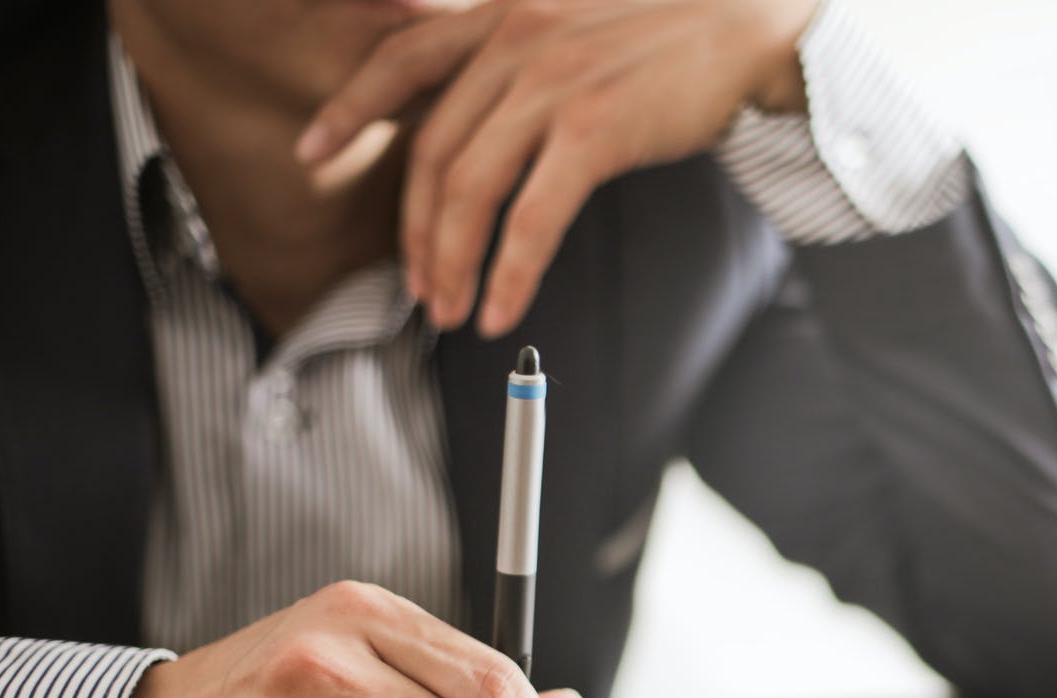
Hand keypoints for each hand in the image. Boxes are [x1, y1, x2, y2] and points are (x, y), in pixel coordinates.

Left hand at [295, 0, 818, 338]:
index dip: (350, 107)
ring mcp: (550, 86)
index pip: (401, 58)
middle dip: (417, 231)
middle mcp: (514, 41)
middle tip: (419, 285)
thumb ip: (522, 54)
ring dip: (454, 263)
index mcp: (502, 14)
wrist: (744, 23)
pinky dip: (509, 273)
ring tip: (454, 309)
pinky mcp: (593, 130)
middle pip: (434, 151)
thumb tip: (487, 112)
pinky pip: (532, 218)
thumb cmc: (670, 32)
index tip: (311, 149)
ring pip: (470, 191)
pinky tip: (502, 307)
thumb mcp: (573, 20)